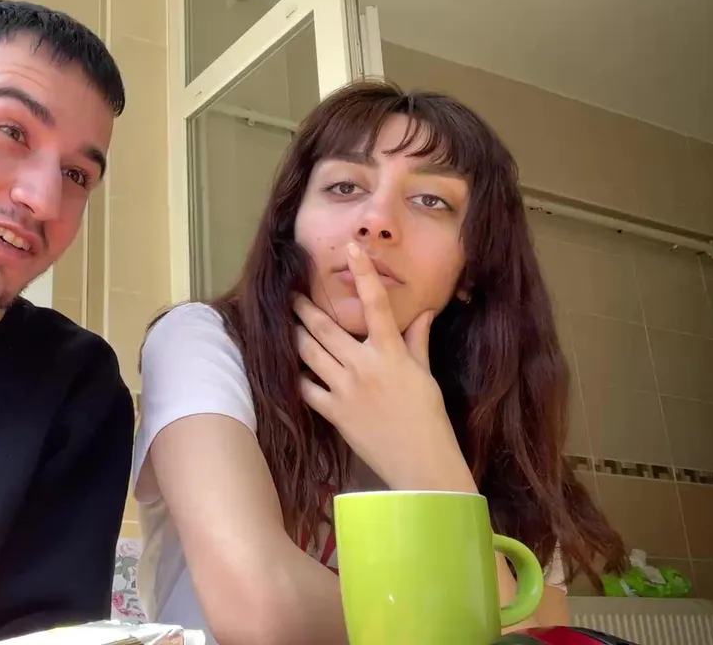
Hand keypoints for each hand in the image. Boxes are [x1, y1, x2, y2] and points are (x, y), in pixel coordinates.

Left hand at [294, 243, 474, 492]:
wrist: (421, 463)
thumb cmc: (428, 417)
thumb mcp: (425, 375)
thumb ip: (418, 341)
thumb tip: (423, 312)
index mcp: (391, 353)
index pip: (376, 304)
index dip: (364, 273)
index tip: (352, 248)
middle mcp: (364, 366)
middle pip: (325, 328)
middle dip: (304, 307)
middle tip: (289, 293)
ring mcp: (346, 389)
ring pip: (309, 353)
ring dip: (293, 335)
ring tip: (283, 324)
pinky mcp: (334, 413)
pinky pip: (306, 388)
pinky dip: (295, 375)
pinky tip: (287, 366)